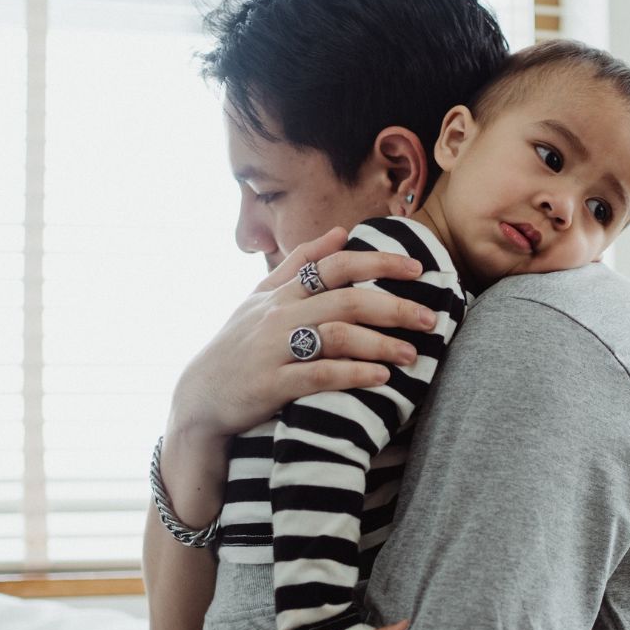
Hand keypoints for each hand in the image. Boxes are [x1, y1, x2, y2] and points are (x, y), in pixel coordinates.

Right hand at [169, 228, 439, 442]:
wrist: (199, 398)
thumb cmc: (238, 346)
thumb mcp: (260, 298)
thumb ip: (299, 263)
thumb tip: (341, 231)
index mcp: (280, 291)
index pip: (334, 265)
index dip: (378, 262)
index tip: (417, 268)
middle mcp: (277, 315)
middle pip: (345, 299)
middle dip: (393, 307)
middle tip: (429, 318)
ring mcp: (273, 349)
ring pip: (337, 336)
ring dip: (380, 344)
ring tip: (413, 354)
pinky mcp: (271, 385)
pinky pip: (319, 375)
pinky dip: (353, 374)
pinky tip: (381, 378)